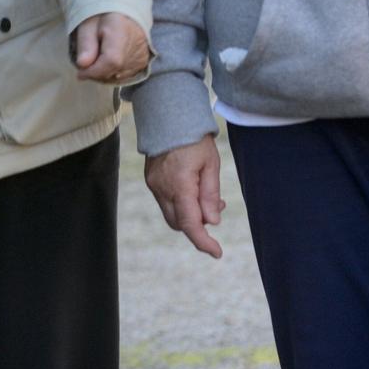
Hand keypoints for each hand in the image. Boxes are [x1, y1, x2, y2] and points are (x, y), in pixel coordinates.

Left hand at [71, 13, 149, 83]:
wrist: (121, 12)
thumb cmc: (100, 17)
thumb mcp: (87, 25)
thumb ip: (85, 44)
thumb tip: (82, 65)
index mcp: (120, 30)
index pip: (111, 60)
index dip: (94, 71)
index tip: (80, 72)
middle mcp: (136, 43)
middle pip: (113, 70)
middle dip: (96, 72)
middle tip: (88, 60)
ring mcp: (142, 54)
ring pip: (117, 76)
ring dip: (103, 73)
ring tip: (99, 55)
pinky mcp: (143, 61)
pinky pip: (124, 75)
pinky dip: (112, 72)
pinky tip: (108, 59)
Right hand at [144, 136, 223, 257]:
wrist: (168, 115)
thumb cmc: (194, 138)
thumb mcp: (211, 164)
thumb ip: (210, 195)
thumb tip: (213, 222)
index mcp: (180, 185)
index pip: (190, 224)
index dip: (203, 242)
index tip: (217, 252)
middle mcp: (162, 188)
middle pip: (179, 223)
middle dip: (198, 225)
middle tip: (218, 210)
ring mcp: (153, 185)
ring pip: (171, 214)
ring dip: (190, 214)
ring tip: (209, 199)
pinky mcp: (151, 180)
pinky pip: (165, 201)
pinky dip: (180, 203)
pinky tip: (194, 189)